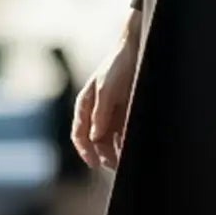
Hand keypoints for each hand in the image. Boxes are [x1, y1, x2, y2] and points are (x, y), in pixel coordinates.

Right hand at [72, 28, 139, 172]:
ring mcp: (111, 113)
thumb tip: (94, 138)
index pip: (79, 135)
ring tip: (126, 160)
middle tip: (115, 165)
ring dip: (115, 152)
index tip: (94, 164)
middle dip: (104, 155)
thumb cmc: (117, 66)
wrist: (136, 49)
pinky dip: (126, 143)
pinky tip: (133, 148)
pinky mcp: (125, 113)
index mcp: (85, 105)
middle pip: (95, 142)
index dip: (85, 151)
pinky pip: (123, 134)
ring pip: (109, 141)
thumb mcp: (107, 89)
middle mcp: (96, 112)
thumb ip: (101, 113)